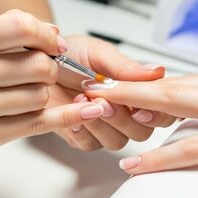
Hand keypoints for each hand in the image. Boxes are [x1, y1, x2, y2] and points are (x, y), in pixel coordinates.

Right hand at [0, 10, 105, 174]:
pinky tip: (79, 111)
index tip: (52, 40)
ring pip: (39, 95)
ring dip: (40, 93)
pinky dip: (62, 117)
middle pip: (38, 64)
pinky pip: (37, 124)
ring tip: (23, 94)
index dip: (46, 33)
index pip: (19, 26)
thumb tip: (45, 31)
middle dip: (48, 66)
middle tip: (42, 69)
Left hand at [47, 35, 175, 150]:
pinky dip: (82, 129)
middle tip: (103, 100)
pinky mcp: (82, 137)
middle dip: (122, 117)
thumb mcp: (98, 53)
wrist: (37, 62)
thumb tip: (157, 71)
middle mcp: (124, 112)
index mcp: (136, 91)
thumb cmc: (70, 54)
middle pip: (142, 132)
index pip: (161, 111)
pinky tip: (72, 114)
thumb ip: (125, 67)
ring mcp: (104, 127)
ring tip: (83, 100)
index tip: (136, 101)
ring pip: (117, 141)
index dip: (155, 112)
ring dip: (100, 123)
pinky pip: (90, 144)